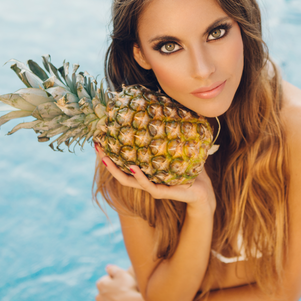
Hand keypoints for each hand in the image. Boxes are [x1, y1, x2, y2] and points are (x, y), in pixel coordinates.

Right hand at [95, 141, 215, 213]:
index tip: (100, 140)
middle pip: (120, 173)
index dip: (111, 153)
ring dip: (117, 171)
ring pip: (129, 181)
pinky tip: (133, 167)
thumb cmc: (189, 168)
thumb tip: (164, 107)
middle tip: (96, 147)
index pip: (123, 163)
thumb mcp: (177, 148)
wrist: (204, 190)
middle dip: (106, 162)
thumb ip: (170, 133)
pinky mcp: (163, 193)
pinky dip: (140, 177)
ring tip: (107, 159)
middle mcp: (145, 181)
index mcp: (145, 172)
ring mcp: (152, 188)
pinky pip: (149, 186)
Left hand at [95, 264, 154, 300]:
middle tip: (125, 289)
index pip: (108, 278)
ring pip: (108, 299)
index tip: (124, 282)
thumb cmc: (129, 288)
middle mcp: (98, 297)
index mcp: (100, 284)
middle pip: (107, 289)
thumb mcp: (122, 273)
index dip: (117, 279)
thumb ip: (113, 269)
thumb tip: (107, 267)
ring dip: (114, 298)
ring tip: (125, 298)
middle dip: (113, 289)